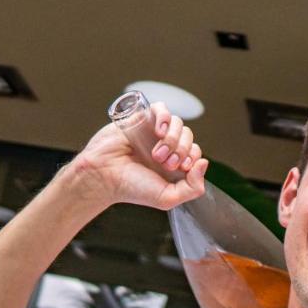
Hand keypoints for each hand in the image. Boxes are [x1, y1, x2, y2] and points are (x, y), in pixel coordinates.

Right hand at [65, 102, 207, 211]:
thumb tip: (204, 163)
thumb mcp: (167, 198)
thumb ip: (193, 188)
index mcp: (173, 165)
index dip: (193, 157)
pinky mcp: (142, 119)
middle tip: (165, 162)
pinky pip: (161, 109)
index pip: (196, 153)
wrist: (103, 175)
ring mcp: (154, 132)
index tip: (180, 168)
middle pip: (188, 137)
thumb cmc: (131, 188)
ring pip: (178, 123)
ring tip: (156, 152)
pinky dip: (164, 117)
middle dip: (181, 149)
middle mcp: (166, 147)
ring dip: (172, 137)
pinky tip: (157, 130)